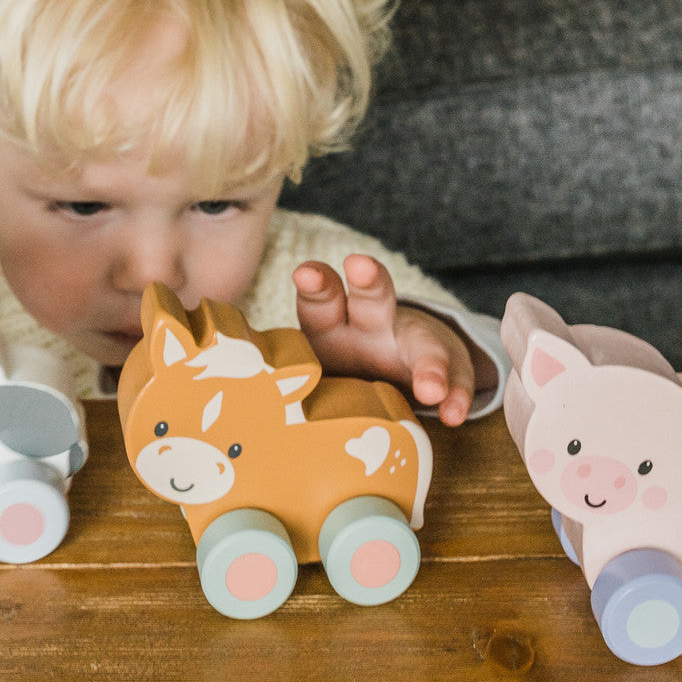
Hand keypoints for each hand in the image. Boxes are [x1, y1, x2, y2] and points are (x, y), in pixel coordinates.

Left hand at [292, 254, 480, 425]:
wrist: (391, 368)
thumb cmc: (335, 369)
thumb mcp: (307, 364)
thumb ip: (278, 376)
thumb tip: (227, 409)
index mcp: (330, 321)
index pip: (321, 298)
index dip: (315, 284)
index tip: (305, 275)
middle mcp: (370, 322)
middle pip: (371, 294)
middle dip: (366, 279)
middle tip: (361, 267)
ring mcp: (408, 345)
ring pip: (422, 342)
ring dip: (429, 361)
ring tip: (431, 388)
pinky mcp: (441, 368)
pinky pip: (452, 380)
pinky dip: (454, 396)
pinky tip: (453, 414)